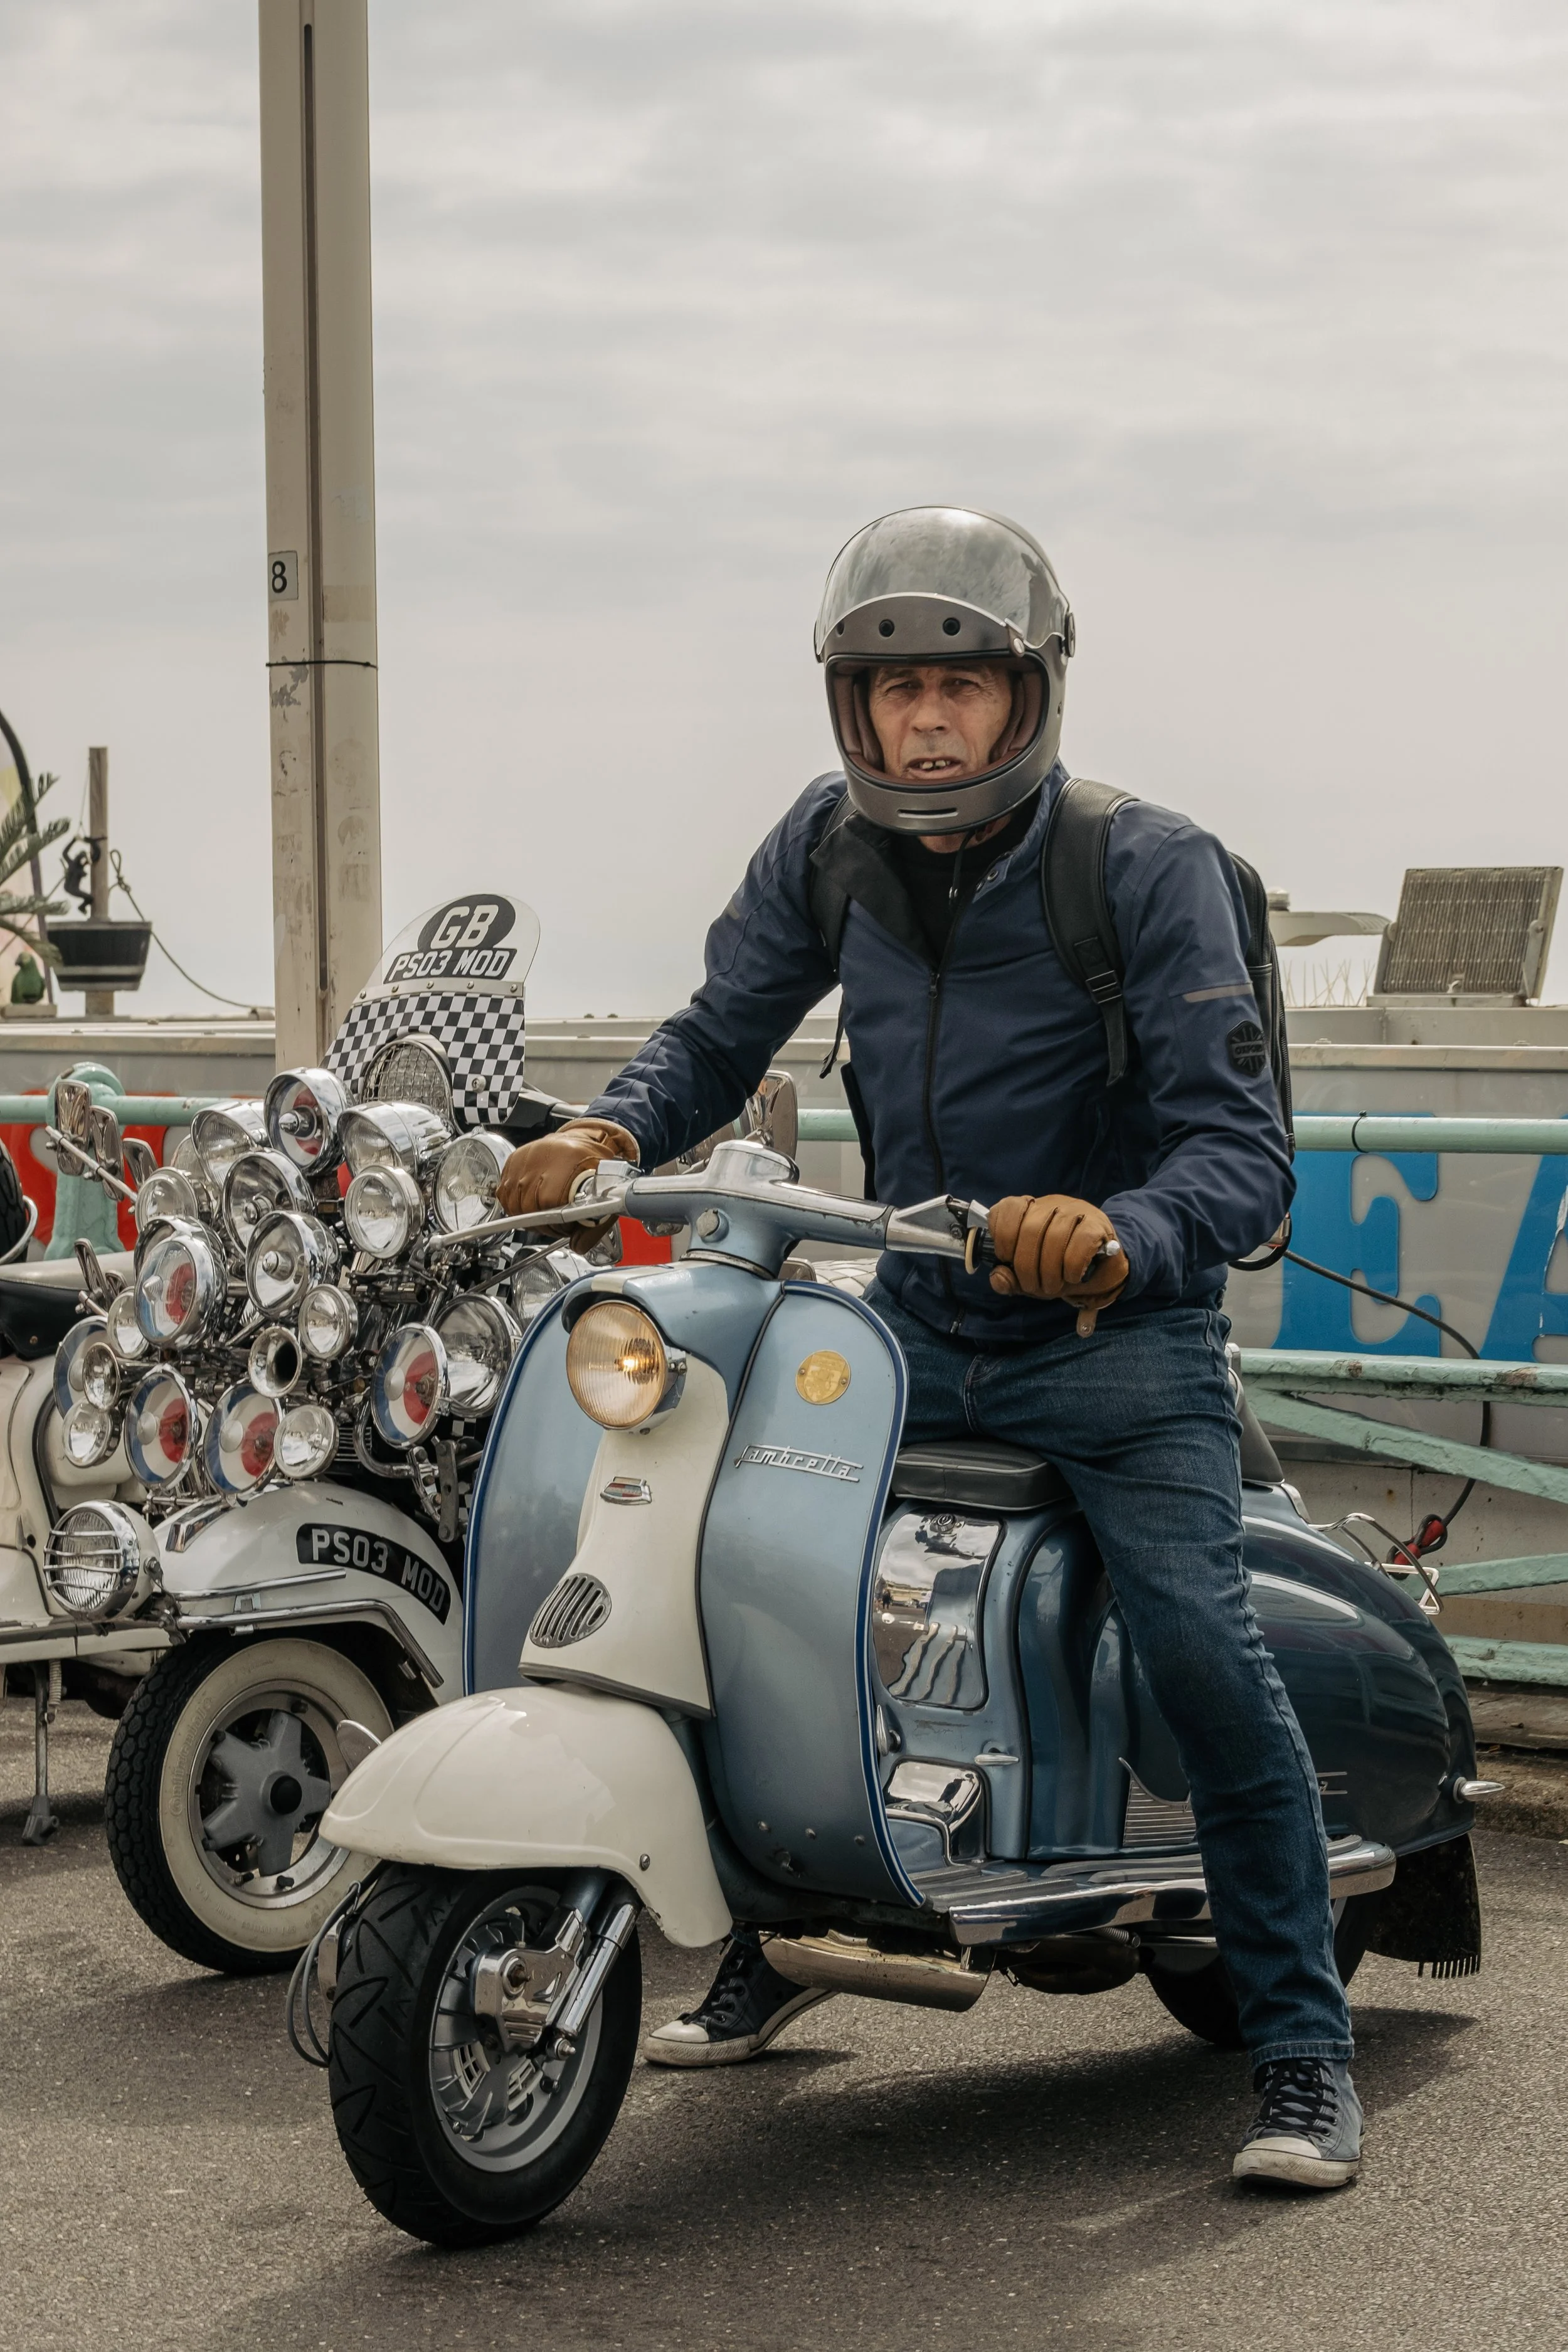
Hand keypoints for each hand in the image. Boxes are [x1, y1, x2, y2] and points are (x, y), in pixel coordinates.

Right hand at [495, 1118, 638, 1239]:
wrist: (577, 1144)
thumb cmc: (591, 1166)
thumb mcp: (605, 1191)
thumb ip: (594, 1224)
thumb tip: (578, 1245)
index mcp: (569, 1159)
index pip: (549, 1200)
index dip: (557, 1222)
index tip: (567, 1227)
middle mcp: (542, 1155)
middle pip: (530, 1205)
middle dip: (545, 1222)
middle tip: (559, 1222)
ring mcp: (524, 1158)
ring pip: (515, 1203)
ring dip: (529, 1216)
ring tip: (547, 1213)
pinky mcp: (511, 1162)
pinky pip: (505, 1196)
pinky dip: (517, 1206)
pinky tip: (533, 1204)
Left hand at [987, 1193, 1127, 1334]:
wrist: (1103, 1269)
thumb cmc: (1061, 1268)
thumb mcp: (1030, 1277)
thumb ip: (1010, 1279)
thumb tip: (998, 1277)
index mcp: (1029, 1210)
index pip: (1007, 1209)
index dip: (1002, 1237)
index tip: (1007, 1258)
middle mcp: (1051, 1204)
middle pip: (1029, 1229)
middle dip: (1027, 1266)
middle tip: (1033, 1286)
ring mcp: (1076, 1210)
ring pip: (1055, 1237)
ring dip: (1049, 1271)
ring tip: (1052, 1286)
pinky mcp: (1098, 1224)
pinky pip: (1081, 1242)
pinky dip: (1072, 1266)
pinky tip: (1072, 1276)